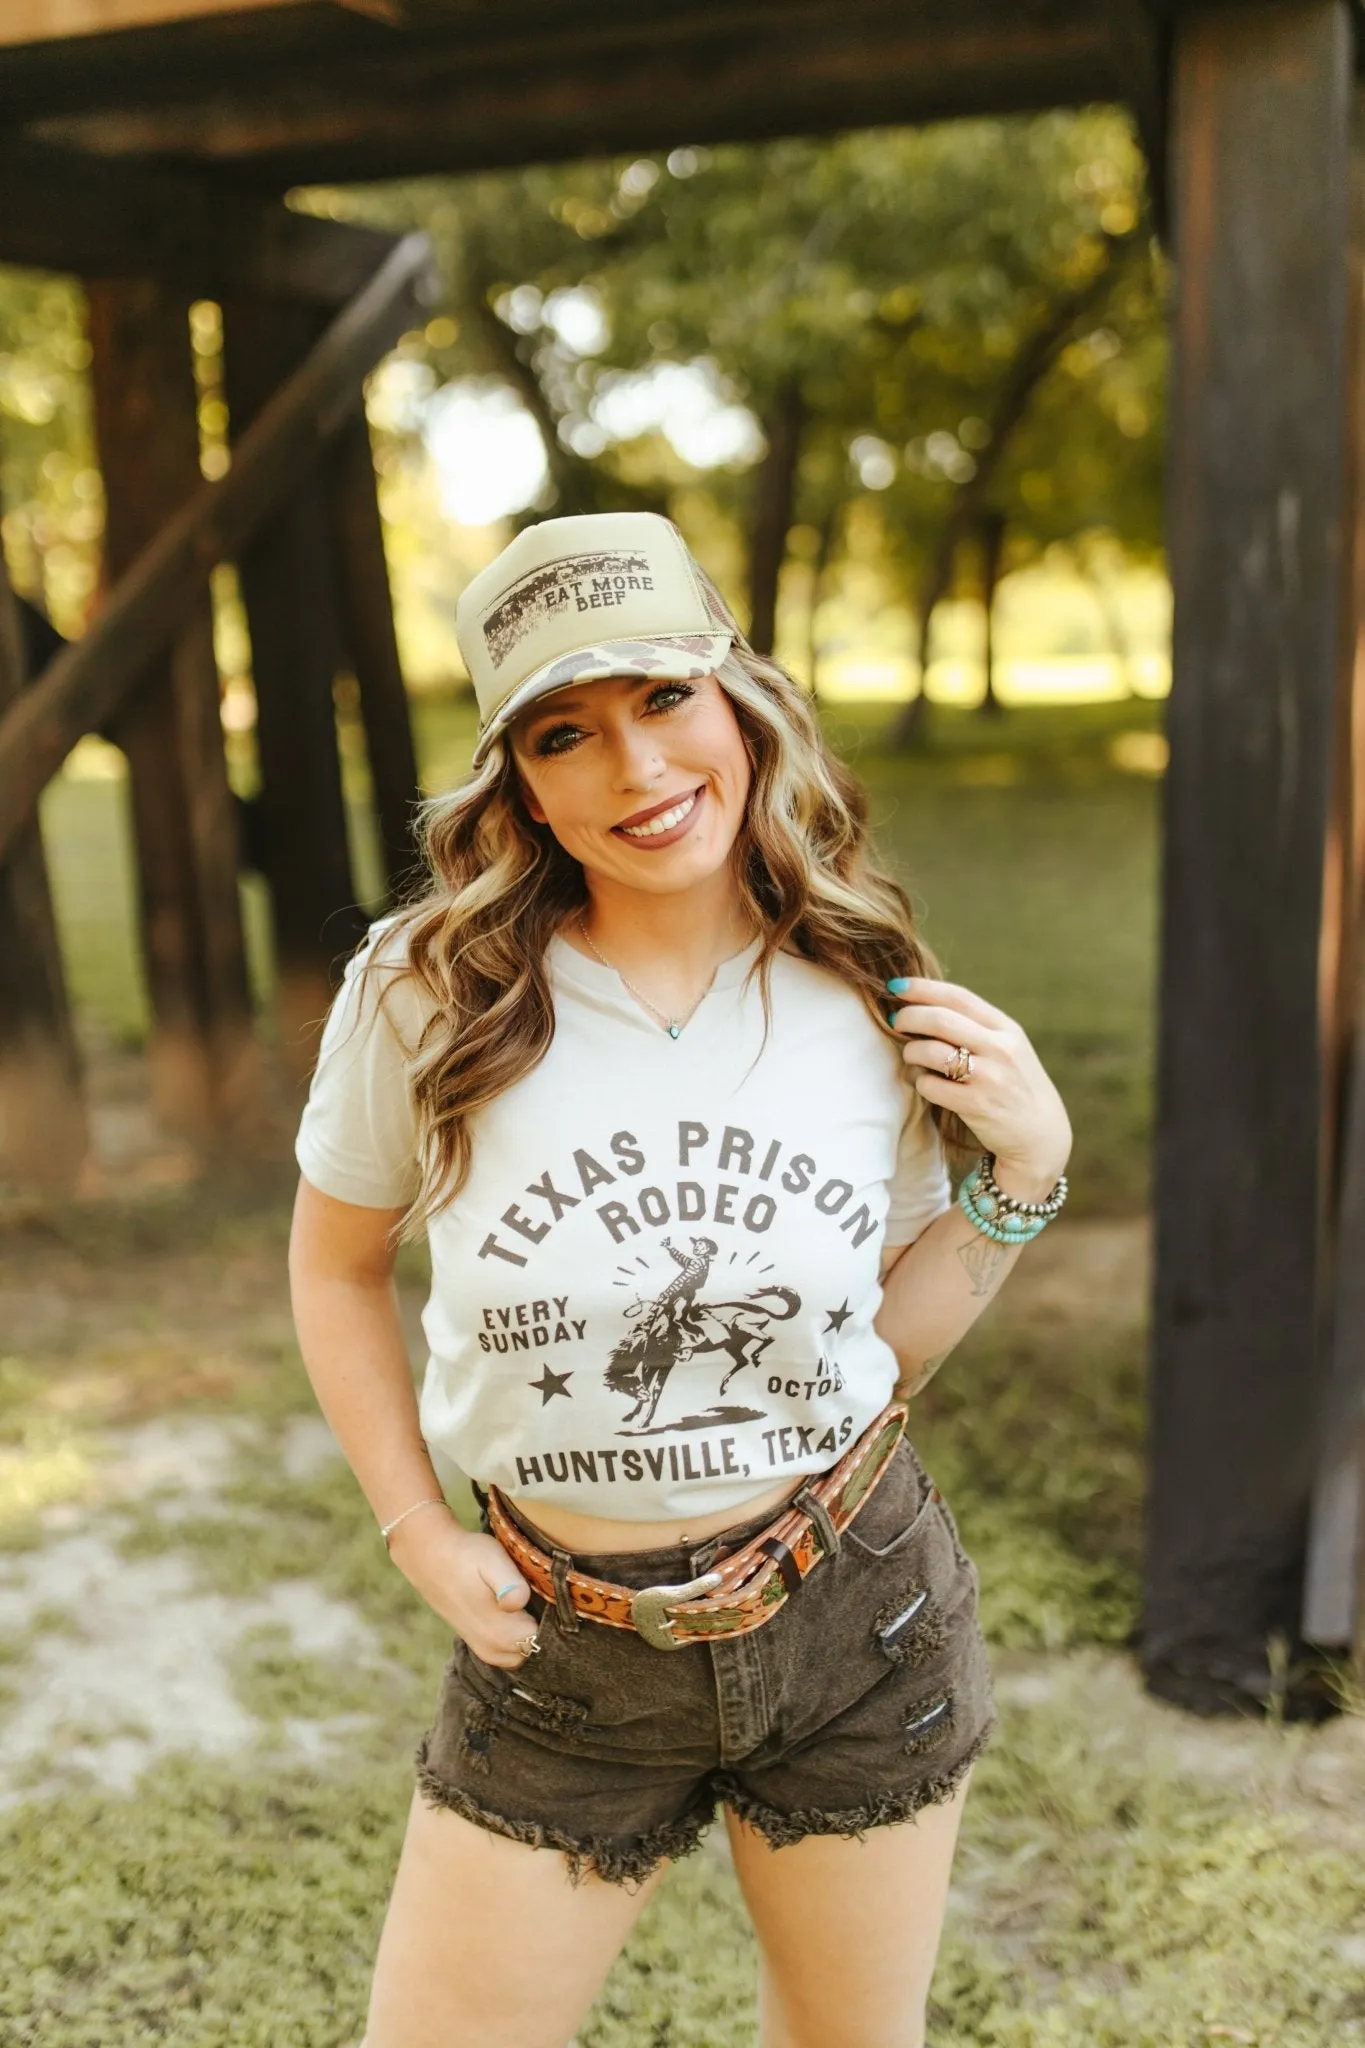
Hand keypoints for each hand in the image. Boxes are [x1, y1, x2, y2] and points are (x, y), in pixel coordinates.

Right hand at [387, 1509, 539, 1668]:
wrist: (429, 1555)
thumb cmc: (466, 1555)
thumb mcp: (492, 1559)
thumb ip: (510, 1584)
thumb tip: (518, 1603)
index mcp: (502, 1633)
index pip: (548, 1643)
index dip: (556, 1621)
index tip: (553, 1599)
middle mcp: (494, 1649)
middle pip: (537, 1650)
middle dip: (545, 1630)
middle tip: (542, 1597)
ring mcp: (484, 1649)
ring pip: (524, 1652)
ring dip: (530, 1632)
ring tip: (530, 1602)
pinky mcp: (478, 1643)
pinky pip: (509, 1650)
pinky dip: (517, 1636)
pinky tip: (516, 1610)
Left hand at [888, 976, 1071, 1196]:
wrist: (1041, 1135)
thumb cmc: (1015, 1086)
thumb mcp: (1008, 1049)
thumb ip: (977, 1028)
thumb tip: (925, 1006)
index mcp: (1007, 1029)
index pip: (958, 997)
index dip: (923, 988)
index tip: (897, 986)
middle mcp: (1000, 1049)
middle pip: (940, 1019)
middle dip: (909, 1016)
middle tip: (895, 1021)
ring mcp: (989, 1077)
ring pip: (931, 1051)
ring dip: (911, 1052)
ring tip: (912, 1057)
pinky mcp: (976, 1104)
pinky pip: (930, 1085)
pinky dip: (920, 1082)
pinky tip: (926, 1083)